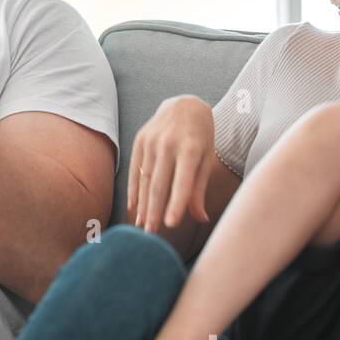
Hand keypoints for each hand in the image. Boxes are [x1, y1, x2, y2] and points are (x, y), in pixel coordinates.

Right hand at [127, 95, 216, 232]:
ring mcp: (151, 140)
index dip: (176, 204)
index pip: (182, 182)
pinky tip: (134, 208)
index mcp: (190, 148)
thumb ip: (199, 189)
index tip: (171, 225)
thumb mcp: (206, 159)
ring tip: (142, 226)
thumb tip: (200, 219)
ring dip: (143, 205)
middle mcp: (168, 143)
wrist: (185, 104)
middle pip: (159, 184)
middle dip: (155, 211)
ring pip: (145, 179)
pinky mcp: (139, 140)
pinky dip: (134, 190)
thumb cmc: (201, 137)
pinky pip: (135, 170)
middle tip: (151, 234)